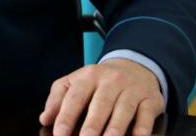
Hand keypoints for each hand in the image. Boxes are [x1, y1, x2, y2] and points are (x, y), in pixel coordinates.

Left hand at [39, 59, 162, 135]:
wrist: (134, 67)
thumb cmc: (100, 81)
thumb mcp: (76, 82)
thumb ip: (58, 99)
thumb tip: (45, 118)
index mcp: (89, 76)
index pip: (75, 96)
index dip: (66, 116)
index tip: (59, 134)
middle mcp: (111, 80)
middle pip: (101, 104)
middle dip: (92, 125)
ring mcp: (132, 89)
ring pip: (124, 109)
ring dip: (115, 128)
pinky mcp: (150, 100)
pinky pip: (146, 115)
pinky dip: (142, 128)